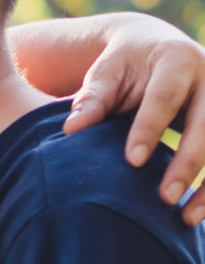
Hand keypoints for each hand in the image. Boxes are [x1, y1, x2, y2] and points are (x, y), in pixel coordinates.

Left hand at [62, 14, 204, 221]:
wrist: (156, 46)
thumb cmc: (124, 65)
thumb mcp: (107, 73)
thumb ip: (93, 99)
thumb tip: (71, 130)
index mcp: (176, 60)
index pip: (164, 97)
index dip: (149, 129)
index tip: (132, 161)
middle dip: (187, 161)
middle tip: (165, 196)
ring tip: (186, 217)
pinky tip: (196, 212)